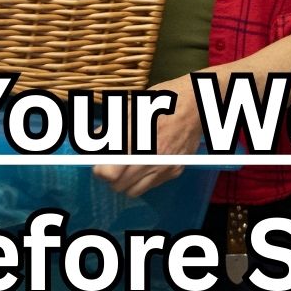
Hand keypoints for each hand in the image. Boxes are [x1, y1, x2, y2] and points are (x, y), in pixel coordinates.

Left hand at [95, 75, 203, 198]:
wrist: (197, 104)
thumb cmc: (164, 99)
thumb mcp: (133, 106)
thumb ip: (111, 126)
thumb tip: (93, 141)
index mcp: (138, 137)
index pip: (109, 172)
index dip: (99, 168)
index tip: (99, 161)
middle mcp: (152, 156)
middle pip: (118, 185)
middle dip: (110, 175)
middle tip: (111, 162)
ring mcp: (165, 166)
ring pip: (133, 191)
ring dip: (125, 181)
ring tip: (127, 165)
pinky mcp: (175, 171)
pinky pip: (149, 187)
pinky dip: (141, 180)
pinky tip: (144, 163)